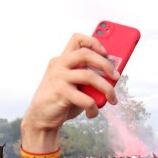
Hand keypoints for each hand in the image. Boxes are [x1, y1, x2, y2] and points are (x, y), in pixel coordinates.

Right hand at [21, 34, 119, 148]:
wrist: (41, 118)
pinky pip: (85, 99)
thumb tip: (113, 76)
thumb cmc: (62, 100)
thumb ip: (88, 77)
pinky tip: (92, 113)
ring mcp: (59, 78)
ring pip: (89, 76)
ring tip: (112, 98)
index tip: (106, 53)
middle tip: (116, 76)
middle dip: (105, 64)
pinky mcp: (60, 93)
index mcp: (63, 59)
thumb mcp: (75, 85)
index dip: (94, 42)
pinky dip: (94, 107)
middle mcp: (59, 65)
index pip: (77, 39)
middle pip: (86, 54)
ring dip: (106, 88)